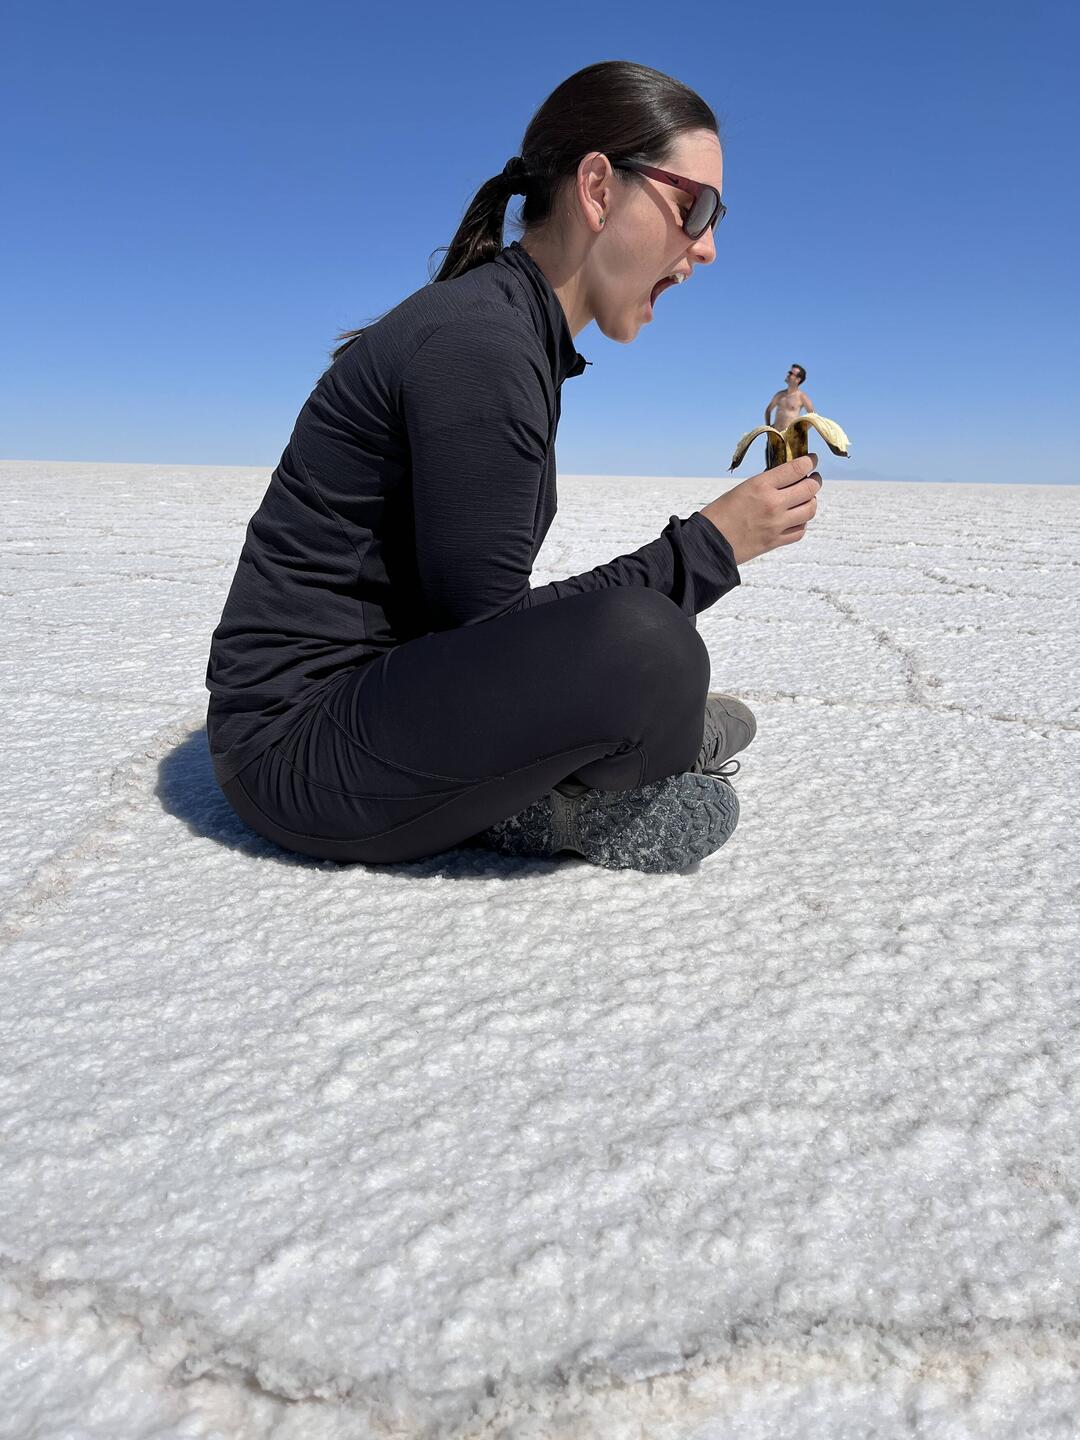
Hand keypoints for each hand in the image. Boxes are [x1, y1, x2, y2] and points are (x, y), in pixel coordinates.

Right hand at [699, 453, 821, 564]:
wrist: (708, 543)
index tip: (812, 460)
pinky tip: (796, 518)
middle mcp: (773, 504)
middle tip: (813, 478)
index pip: (797, 468)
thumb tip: (787, 478)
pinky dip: (802, 522)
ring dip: (811, 501)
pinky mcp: (776, 541)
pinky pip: (801, 530)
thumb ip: (767, 484)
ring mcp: (777, 524)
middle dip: (815, 480)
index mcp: (761, 486)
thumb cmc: (719, 514)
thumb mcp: (742, 489)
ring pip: (810, 509)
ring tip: (806, 499)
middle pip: (810, 488)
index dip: (810, 461)